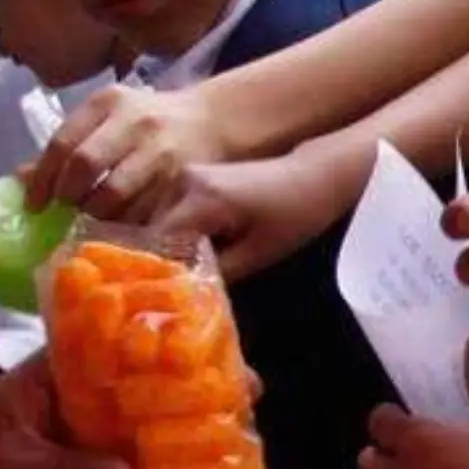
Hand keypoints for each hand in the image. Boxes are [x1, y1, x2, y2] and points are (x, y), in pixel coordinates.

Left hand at [25, 85, 224, 219]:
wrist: (211, 121)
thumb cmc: (147, 122)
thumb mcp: (107, 119)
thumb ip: (68, 144)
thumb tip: (20, 178)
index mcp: (107, 102)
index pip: (63, 142)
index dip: (43, 178)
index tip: (34, 204)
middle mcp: (133, 121)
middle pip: (85, 165)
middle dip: (68, 196)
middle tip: (63, 213)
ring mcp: (159, 149)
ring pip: (114, 194)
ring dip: (94, 215)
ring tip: (89, 222)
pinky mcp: (180, 177)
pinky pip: (142, 212)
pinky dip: (124, 225)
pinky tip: (118, 227)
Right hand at [155, 152, 352, 280]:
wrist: (314, 175)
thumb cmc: (294, 215)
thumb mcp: (257, 254)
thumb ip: (215, 273)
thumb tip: (182, 291)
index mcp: (200, 198)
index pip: (158, 241)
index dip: (158, 270)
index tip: (162, 295)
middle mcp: (184, 180)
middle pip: (154, 229)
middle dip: (162, 258)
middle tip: (172, 287)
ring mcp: (187, 174)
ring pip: (160, 220)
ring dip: (170, 245)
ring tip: (183, 272)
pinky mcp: (193, 174)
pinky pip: (173, 209)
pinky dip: (179, 231)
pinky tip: (194, 251)